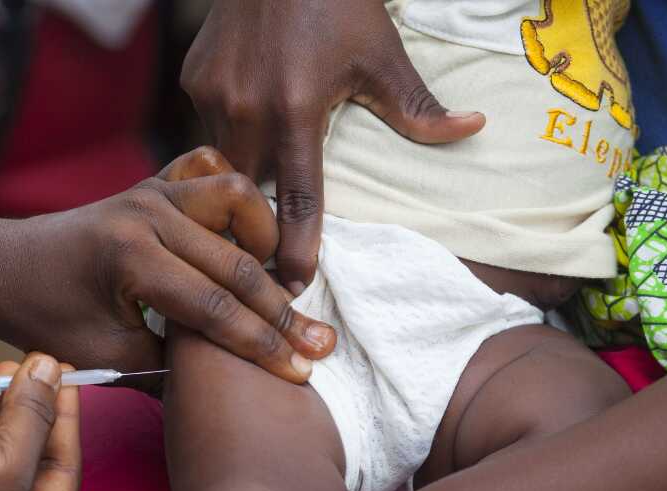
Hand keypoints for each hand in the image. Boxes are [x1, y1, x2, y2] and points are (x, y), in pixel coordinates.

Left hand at [0, 148, 335, 384]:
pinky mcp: (155, 183)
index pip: (214, 307)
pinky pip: (212, 175)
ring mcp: (152, 190)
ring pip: (237, 199)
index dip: (261, 346)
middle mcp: (147, 215)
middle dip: (282, 310)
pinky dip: (240, 203)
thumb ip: (170, 363)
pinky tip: (250, 236)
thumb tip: (232, 377)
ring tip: (282, 284)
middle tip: (319, 343)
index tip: (300, 373)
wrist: (2, 266)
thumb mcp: (104, 355)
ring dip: (267, 242)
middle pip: (237, 261)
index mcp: (130, 259)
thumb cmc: (44, 317)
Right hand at [0, 353, 79, 490]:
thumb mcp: (0, 462)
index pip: (64, 473)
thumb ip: (34, 416)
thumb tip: (51, 369)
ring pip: (10, 449)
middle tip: (41, 364)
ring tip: (9, 368)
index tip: (69, 374)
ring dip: (14, 406)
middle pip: (38, 460)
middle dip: (40, 410)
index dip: (68, 420)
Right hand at [182, 0, 484, 291]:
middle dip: (256, 218)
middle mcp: (247, 108)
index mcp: (296, 110)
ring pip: (224, 159)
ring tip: (257, 170)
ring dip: (242, 172)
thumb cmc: (337, 2)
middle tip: (268, 245)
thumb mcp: (382, 55)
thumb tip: (473, 130)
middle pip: (248, 190)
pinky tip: (247, 114)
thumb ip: (417, 107)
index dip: (296, 247)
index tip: (294, 286)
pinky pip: (209, 125)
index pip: (296, 199)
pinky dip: (229, 131)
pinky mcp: (193, 78)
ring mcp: (213, 94)